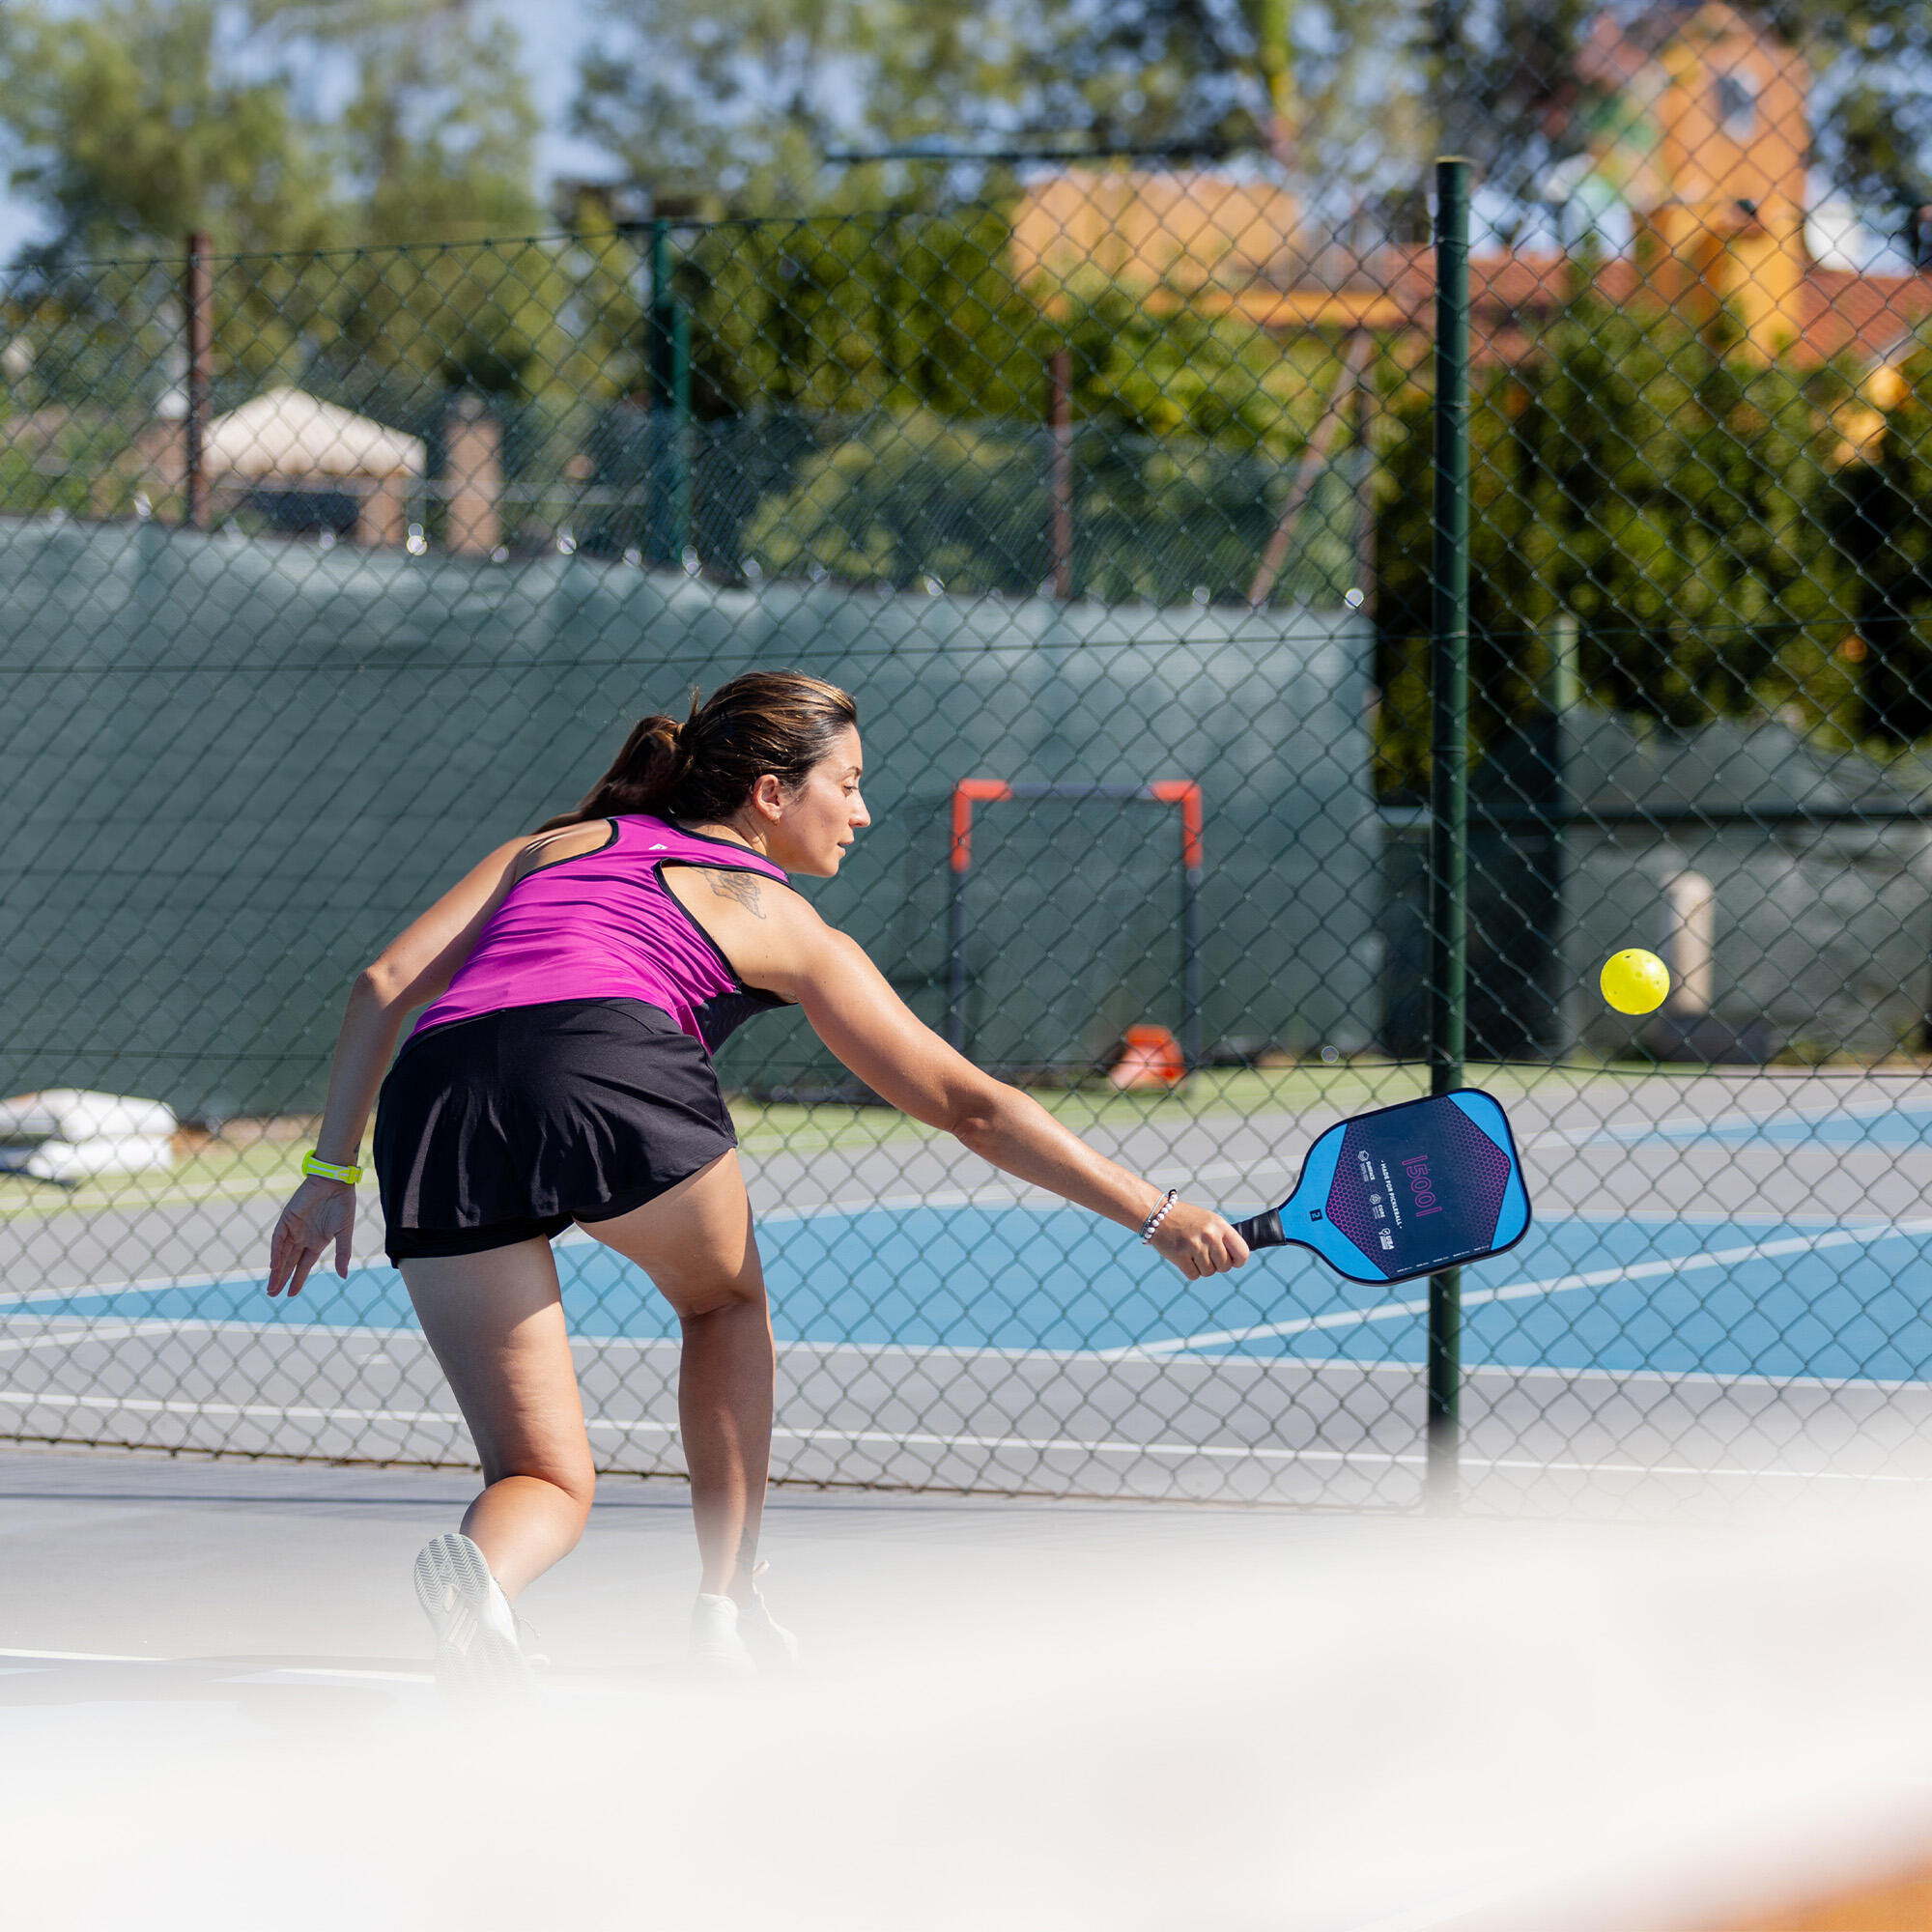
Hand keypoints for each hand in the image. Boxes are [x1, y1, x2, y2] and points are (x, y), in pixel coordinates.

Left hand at [267, 1175, 355, 1297]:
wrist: (335, 1182)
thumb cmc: (343, 1205)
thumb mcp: (344, 1233)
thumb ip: (342, 1254)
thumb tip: (343, 1276)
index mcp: (317, 1242)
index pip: (304, 1266)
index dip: (297, 1279)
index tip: (290, 1294)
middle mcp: (303, 1238)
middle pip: (289, 1263)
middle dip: (281, 1279)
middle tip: (272, 1295)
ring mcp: (294, 1229)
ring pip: (281, 1254)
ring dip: (276, 1270)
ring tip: (271, 1286)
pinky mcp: (287, 1219)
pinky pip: (278, 1239)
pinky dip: (276, 1252)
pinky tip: (275, 1265)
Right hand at [1149, 1199, 1248, 1279]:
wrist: (1157, 1214)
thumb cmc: (1186, 1220)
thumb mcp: (1209, 1221)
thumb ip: (1224, 1238)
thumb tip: (1237, 1260)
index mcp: (1220, 1225)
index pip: (1242, 1252)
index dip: (1238, 1261)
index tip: (1231, 1261)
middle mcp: (1210, 1235)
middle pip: (1225, 1266)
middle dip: (1216, 1265)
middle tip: (1205, 1255)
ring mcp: (1194, 1245)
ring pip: (1209, 1272)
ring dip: (1201, 1268)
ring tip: (1192, 1253)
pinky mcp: (1180, 1256)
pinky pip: (1194, 1275)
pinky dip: (1189, 1271)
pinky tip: (1183, 1258)